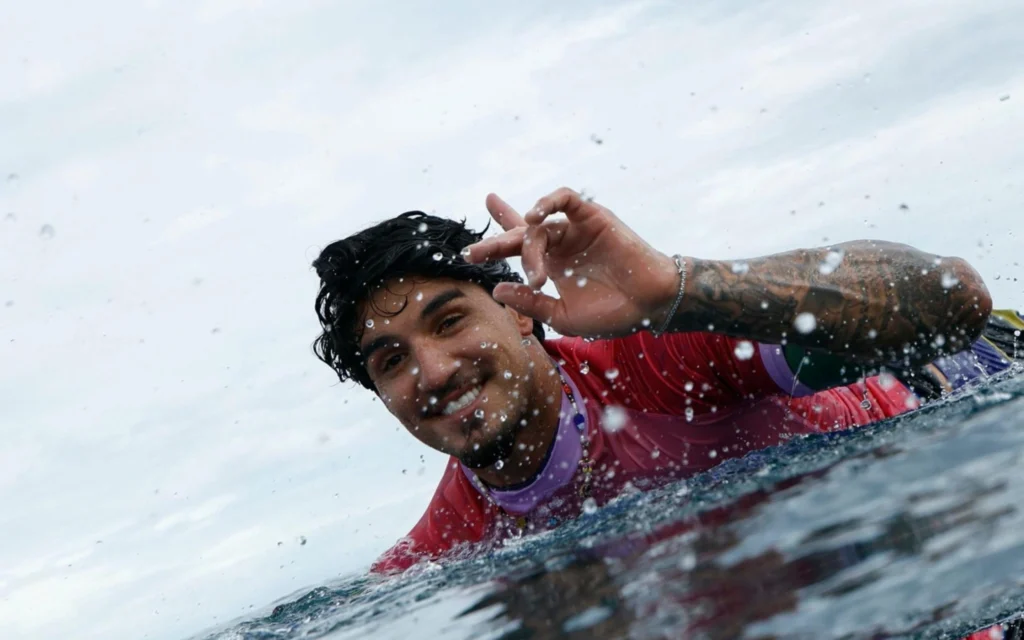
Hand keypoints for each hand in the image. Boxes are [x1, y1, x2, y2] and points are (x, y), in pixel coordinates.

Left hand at [464, 187, 680, 338]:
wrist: (649, 305)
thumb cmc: (611, 314)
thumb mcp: (562, 315)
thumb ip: (531, 301)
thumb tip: (497, 288)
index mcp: (552, 266)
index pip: (517, 248)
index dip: (495, 244)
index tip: (469, 253)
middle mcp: (560, 244)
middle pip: (520, 235)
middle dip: (495, 243)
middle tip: (474, 254)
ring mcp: (574, 229)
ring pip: (540, 226)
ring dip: (530, 247)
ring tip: (533, 270)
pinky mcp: (591, 216)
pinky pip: (565, 199)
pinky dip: (548, 202)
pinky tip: (535, 215)